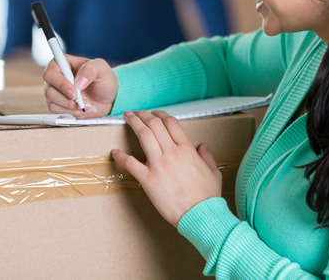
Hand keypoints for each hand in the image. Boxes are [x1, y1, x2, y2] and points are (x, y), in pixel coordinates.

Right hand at [43, 54, 117, 117]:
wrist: (108, 97)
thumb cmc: (103, 79)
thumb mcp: (102, 68)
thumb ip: (90, 70)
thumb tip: (78, 82)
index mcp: (62, 64)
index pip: (50, 73)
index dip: (60, 84)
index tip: (74, 92)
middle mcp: (56, 78)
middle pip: (49, 91)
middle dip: (67, 100)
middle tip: (82, 101)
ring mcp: (56, 92)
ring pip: (52, 104)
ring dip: (71, 108)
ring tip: (86, 105)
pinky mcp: (59, 105)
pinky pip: (58, 113)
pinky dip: (72, 113)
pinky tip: (82, 109)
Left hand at [111, 109, 221, 227]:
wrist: (201, 215)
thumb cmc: (208, 197)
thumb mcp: (213, 172)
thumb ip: (207, 157)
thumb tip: (203, 146)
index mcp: (187, 149)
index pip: (171, 123)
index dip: (160, 114)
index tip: (154, 113)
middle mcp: (172, 153)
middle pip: (155, 125)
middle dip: (143, 115)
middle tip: (136, 113)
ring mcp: (159, 165)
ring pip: (144, 135)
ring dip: (133, 123)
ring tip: (127, 118)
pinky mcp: (149, 180)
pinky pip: (131, 163)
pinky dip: (121, 155)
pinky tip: (115, 151)